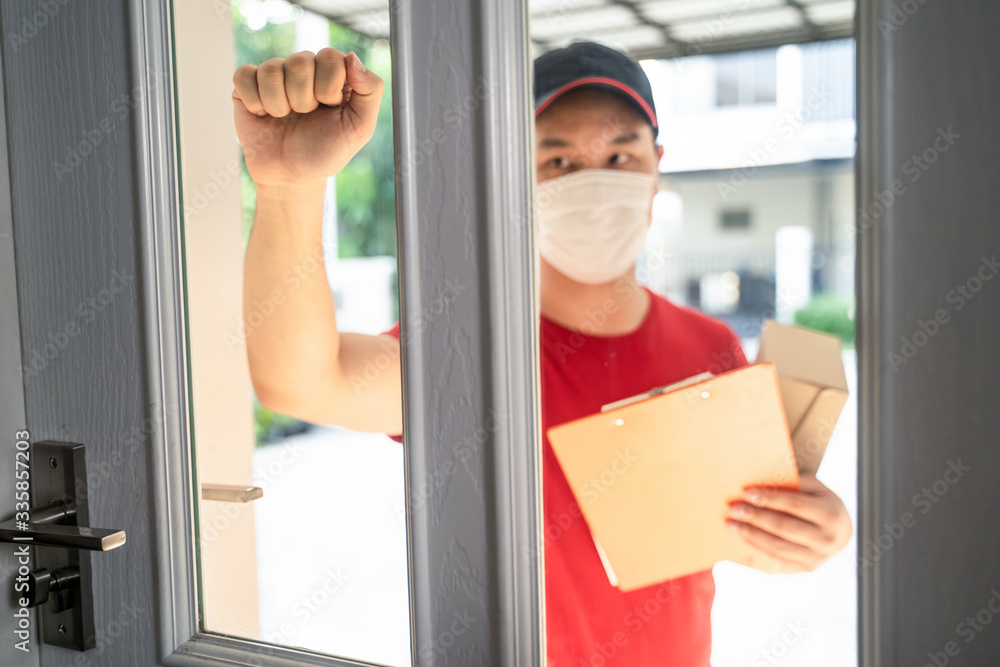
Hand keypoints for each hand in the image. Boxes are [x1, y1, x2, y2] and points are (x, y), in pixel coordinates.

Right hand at [231, 49, 384, 188]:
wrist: (290, 176)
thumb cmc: (325, 152)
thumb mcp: (359, 128)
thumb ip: (370, 91)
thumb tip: (352, 57)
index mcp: (332, 73)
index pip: (330, 56)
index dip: (328, 87)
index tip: (329, 108)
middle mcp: (304, 68)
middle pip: (300, 61)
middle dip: (304, 100)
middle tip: (305, 117)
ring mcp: (274, 75)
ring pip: (271, 70)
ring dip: (279, 105)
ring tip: (284, 118)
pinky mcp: (247, 84)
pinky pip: (245, 76)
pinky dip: (255, 102)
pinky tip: (262, 115)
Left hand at [725, 472, 851, 572]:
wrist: (839, 532)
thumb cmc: (819, 502)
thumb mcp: (814, 488)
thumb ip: (793, 484)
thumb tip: (760, 484)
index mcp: (831, 515)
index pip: (795, 505)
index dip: (770, 498)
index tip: (747, 493)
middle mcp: (827, 540)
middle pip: (784, 528)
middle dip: (756, 517)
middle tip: (734, 509)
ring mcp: (816, 559)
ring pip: (778, 547)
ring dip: (751, 536)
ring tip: (732, 524)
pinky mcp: (804, 569)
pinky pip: (776, 562)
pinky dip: (756, 551)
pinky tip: (741, 540)